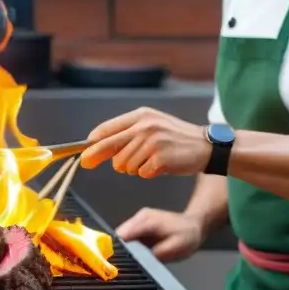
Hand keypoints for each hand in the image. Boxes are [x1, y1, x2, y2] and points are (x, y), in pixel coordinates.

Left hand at [80, 107, 211, 178]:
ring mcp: (153, 142)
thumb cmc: (175, 138)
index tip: (82, 153)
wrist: (206, 146)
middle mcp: (145, 126)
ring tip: (148, 161)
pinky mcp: (160, 158)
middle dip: (95, 156)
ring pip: (124, 164)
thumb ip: (127, 134)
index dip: (91, 143)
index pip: (107, 129)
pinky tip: (159, 167)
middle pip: (109, 146)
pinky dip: (147, 173)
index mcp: (140, 116)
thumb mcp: (152, 126)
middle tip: (86, 164)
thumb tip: (98, 145)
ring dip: (132, 168)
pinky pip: (141, 173)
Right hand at [116, 208, 204, 261]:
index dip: (117, 249)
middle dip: (118, 250)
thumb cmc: (187, 236)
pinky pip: (127, 237)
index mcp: (148, 221)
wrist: (193, 225)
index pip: (124, 234)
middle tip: (120, 266)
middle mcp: (139, 218)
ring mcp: (138, 220)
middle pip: (119, 235)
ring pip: (121, 236)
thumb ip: (158, 253)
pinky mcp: (138, 225)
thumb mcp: (177, 247)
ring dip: (122, 248)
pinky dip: (127, 246)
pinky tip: (133, 255)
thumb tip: (142, 260)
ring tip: (127, 261)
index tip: (114, 263)